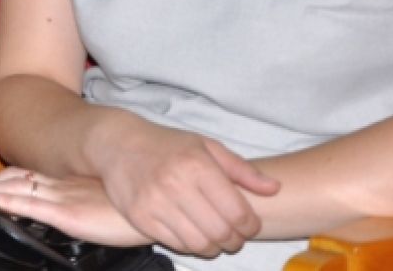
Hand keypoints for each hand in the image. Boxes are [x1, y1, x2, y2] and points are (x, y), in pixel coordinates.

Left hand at [0, 167, 148, 248]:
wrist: (154, 201)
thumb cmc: (133, 208)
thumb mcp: (104, 201)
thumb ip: (86, 200)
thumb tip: (77, 206)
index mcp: (69, 181)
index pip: (28, 174)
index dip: (4, 177)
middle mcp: (62, 185)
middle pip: (17, 177)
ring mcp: (63, 197)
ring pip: (19, 188)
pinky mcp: (68, 213)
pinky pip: (32, 206)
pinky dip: (10, 203)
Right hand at [82, 118, 278, 255]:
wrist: (117, 144)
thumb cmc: (167, 145)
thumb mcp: (206, 146)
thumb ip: (241, 169)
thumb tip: (275, 188)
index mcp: (197, 165)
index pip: (238, 212)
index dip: (250, 225)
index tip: (249, 224)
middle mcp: (175, 184)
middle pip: (221, 232)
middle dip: (235, 240)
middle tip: (234, 235)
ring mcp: (155, 202)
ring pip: (199, 244)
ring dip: (214, 247)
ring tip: (215, 237)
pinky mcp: (140, 217)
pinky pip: (176, 244)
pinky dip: (191, 246)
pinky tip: (193, 234)